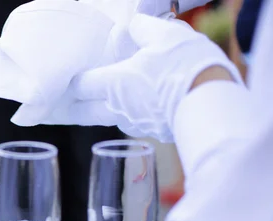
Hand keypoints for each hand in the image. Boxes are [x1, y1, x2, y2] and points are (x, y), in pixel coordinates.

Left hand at [57, 14, 240, 141]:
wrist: (213, 104)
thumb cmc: (186, 67)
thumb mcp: (165, 35)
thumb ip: (142, 28)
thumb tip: (132, 25)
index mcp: (114, 84)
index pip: (80, 85)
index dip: (73, 81)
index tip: (70, 77)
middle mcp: (118, 109)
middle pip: (84, 114)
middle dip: (74, 108)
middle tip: (68, 103)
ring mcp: (136, 125)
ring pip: (110, 119)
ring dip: (105, 110)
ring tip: (109, 98)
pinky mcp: (154, 133)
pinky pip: (135, 123)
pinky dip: (132, 114)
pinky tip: (142, 104)